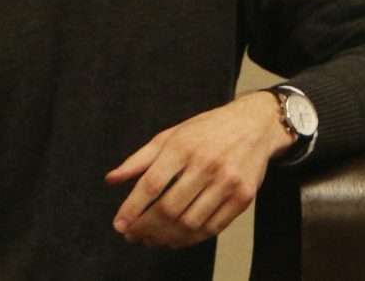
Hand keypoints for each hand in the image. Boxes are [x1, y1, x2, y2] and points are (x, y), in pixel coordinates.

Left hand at [104, 91, 291, 247]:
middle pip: (169, 208)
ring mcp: (227, 181)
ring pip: (190, 223)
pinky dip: (190, 240)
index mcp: (183, 145)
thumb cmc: (207, 130)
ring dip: (165, 237)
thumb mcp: (171, 135)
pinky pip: (212, 228)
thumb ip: (139, 159)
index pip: (151, 184)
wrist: (254, 125)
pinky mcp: (243, 197)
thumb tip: (111, 180)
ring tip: (150, 239)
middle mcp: (206, 163)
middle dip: (145, 227)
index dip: (132, 208)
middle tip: (132, 235)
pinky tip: (175, 239)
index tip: (119, 224)